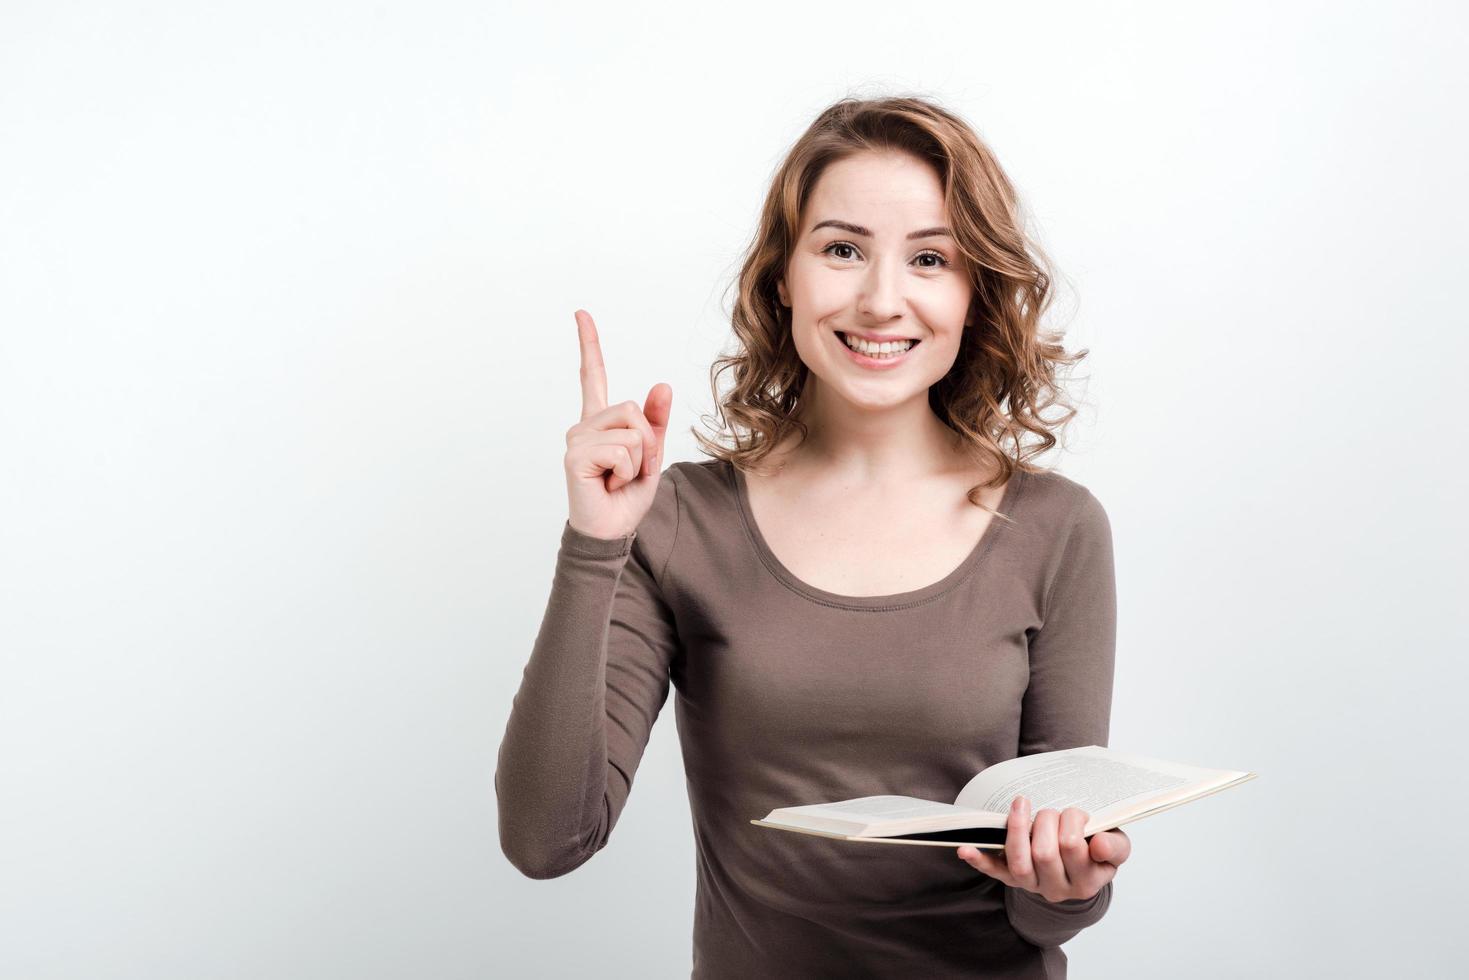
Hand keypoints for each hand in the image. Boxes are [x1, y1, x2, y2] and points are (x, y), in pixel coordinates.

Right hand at [564, 309, 672, 539]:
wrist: (611, 530)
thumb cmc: (625, 496)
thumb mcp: (651, 455)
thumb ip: (656, 422)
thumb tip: (662, 385)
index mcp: (600, 422)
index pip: (593, 376)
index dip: (589, 344)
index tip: (581, 314)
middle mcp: (584, 426)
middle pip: (633, 408)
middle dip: (647, 442)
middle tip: (630, 469)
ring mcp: (577, 439)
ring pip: (631, 429)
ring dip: (639, 459)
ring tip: (618, 477)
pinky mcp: (576, 455)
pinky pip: (622, 449)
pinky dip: (628, 470)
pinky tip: (609, 483)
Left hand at [956, 796, 1130, 902]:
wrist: (1081, 872)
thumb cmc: (1097, 852)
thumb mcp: (1117, 848)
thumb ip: (1115, 847)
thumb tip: (1099, 844)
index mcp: (1086, 881)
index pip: (1073, 846)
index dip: (1072, 821)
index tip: (1076, 813)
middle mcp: (1057, 888)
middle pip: (1044, 852)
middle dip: (1046, 820)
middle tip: (1052, 811)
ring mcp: (1032, 885)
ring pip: (1019, 862)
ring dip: (1017, 829)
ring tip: (1021, 805)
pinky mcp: (1012, 879)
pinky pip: (995, 871)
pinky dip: (979, 860)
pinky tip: (964, 849)